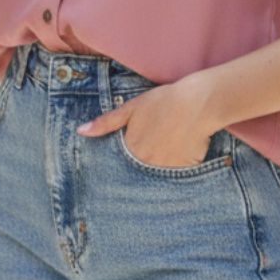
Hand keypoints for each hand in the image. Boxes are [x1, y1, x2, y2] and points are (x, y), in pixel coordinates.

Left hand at [77, 77, 215, 167]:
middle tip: (147, 157)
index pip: (120, 166)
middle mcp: (147, 164)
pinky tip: (177, 154)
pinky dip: (173, 170)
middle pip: (138, 173)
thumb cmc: (163, 102)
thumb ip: (105, 123)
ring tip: (163, 154)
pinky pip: (174, 177)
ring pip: (156, 177)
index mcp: (132, 150)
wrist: (198, 103)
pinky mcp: (184, 171)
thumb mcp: (131, 109)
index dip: (123, 162)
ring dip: (155, 171)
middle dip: (140, 168)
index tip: (128, 159)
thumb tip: (81, 131)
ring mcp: (166, 169)